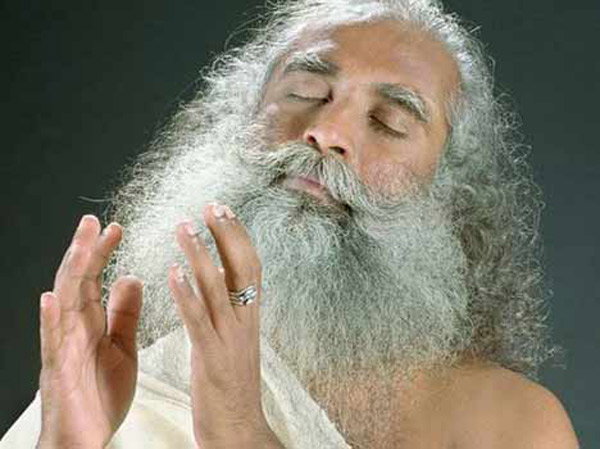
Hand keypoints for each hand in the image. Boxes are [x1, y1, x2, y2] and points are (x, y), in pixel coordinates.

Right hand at [37, 215, 142, 448]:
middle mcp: (73, 330)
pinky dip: (50, 320)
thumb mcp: (122, 347)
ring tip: (80, 245)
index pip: (94, 279)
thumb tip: (130, 277)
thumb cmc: (101, 396)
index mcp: (91, 324)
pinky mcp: (58, 372)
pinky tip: (51, 299)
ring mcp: (62, 349)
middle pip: (76, 283)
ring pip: (63, 304)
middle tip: (93, 221)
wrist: (87, 440)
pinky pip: (52, 343)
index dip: (103, 253)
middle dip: (84, 251)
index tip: (116, 228)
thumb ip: (125, 314)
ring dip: (70, 273)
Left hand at [168, 203, 282, 448]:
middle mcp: (245, 321)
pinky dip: (187, 294)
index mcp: (250, 316)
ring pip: (219, 287)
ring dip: (200, 254)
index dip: (238, 235)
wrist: (240, 428)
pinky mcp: (211, 357)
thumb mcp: (237, 340)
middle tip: (210, 206)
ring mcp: (230, 338)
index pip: (251, 266)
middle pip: (243, 268)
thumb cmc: (234, 385)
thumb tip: (223, 279)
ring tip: (183, 227)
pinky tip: (172, 273)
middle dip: (227, 233)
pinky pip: (199, 320)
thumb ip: (231, 309)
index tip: (223, 210)